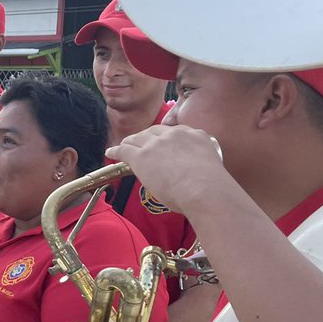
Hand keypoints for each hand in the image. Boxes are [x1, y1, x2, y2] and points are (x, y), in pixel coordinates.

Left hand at [107, 125, 229, 215]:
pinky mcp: (141, 156)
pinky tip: (110, 152)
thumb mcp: (212, 165)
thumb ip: (201, 161)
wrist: (203, 189)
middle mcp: (174, 134)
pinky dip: (116, 150)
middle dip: (146, 137)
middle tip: (141, 145)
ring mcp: (156, 144)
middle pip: (154, 132)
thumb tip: (194, 172)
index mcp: (195, 135)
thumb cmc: (212, 187)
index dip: (165, 138)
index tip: (162, 143)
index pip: (175, 132)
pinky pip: (124, 150)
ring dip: (130, 142)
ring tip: (123, 147)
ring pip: (138, 139)